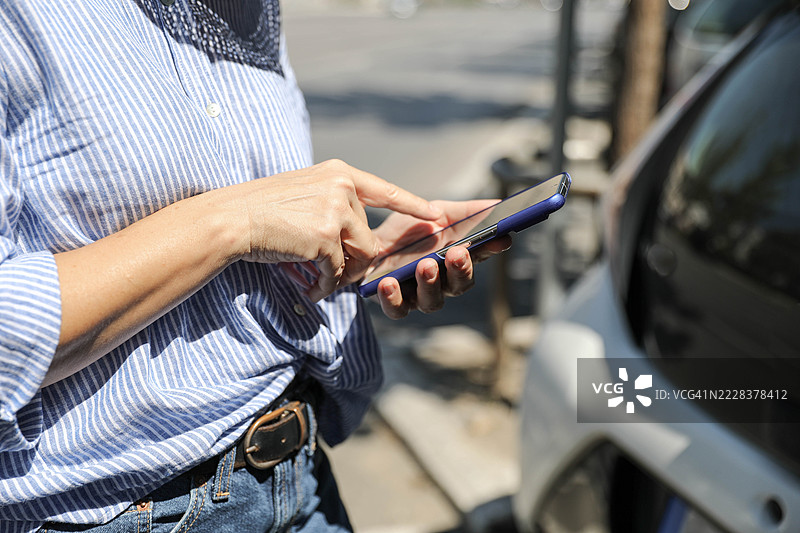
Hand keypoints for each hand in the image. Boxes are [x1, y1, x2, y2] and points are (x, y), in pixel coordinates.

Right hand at [222, 159, 441, 300]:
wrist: (232, 218)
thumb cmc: (262, 209)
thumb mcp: (305, 193)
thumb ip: (336, 206)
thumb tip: (363, 243)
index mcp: (339, 174)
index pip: (385, 190)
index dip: (413, 205)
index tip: (437, 216)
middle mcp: (341, 188)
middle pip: (368, 235)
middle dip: (354, 258)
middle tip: (331, 272)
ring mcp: (335, 212)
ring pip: (358, 255)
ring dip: (342, 274)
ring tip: (319, 281)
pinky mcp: (325, 238)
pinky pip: (338, 271)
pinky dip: (326, 285)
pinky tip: (310, 287)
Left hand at [371, 200, 511, 318]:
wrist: (368, 241)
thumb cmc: (407, 232)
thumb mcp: (437, 213)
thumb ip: (464, 212)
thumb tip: (495, 205)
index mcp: (456, 261)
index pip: (479, 257)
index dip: (491, 248)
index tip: (501, 237)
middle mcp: (442, 283)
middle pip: (459, 285)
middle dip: (460, 269)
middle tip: (457, 252)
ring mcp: (417, 295)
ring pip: (431, 301)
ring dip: (430, 284)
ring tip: (426, 265)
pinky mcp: (391, 302)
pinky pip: (396, 308)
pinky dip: (393, 298)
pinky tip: (389, 282)